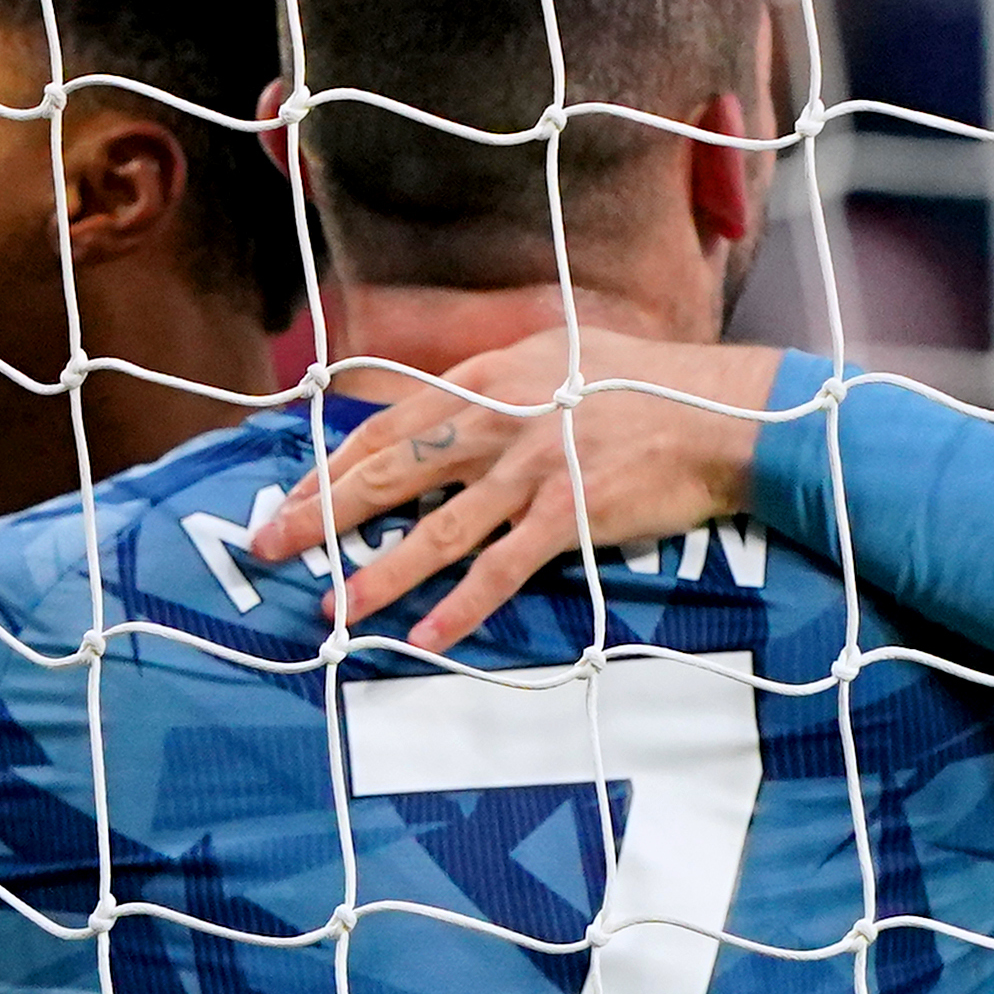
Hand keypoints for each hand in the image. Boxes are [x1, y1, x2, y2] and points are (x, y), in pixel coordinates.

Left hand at [238, 332, 782, 652]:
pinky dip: (461, 609)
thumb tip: (452, 406)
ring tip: (333, 611)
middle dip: (321, 513)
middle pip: (390, 473)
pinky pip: (500, 571)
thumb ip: (501, 381)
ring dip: (378, 575)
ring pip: (435, 531)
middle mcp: (500, 419)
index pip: (390, 424)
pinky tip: (425, 638)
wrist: (725, 413)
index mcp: (490, 375)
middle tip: (268, 546)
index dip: (333, 464)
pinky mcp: (568, 515)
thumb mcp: (561, 355)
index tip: (291, 494)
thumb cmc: (649, 384)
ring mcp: (532, 469)